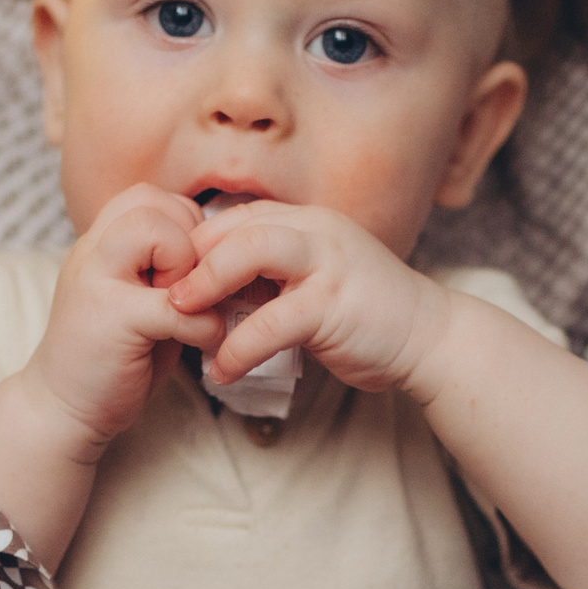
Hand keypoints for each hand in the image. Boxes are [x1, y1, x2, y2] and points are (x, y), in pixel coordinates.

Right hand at [22, 183, 225, 450]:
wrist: (60, 411)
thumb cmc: (110, 360)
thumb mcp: (136, 301)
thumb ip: (166, 271)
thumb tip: (223, 251)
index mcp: (98, 246)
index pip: (147, 197)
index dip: (182, 226)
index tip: (187, 274)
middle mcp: (91, 253)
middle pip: (151, 202)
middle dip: (188, 239)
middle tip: (191, 290)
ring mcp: (96, 282)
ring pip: (154, 230)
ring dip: (189, 269)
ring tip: (188, 308)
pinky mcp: (114, 320)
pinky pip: (176, 304)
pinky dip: (203, 325)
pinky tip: (202, 345)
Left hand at [169, 200, 451, 394]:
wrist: (429, 337)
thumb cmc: (365, 315)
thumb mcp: (312, 281)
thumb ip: (272, 277)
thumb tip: (215, 289)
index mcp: (306, 222)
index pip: (235, 217)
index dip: (195, 245)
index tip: (167, 279)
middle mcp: (315, 230)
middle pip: (234, 225)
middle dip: (189, 259)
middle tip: (158, 295)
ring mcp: (326, 263)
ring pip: (249, 253)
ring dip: (206, 286)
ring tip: (178, 320)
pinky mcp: (333, 304)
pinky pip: (270, 321)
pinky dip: (237, 347)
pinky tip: (221, 371)